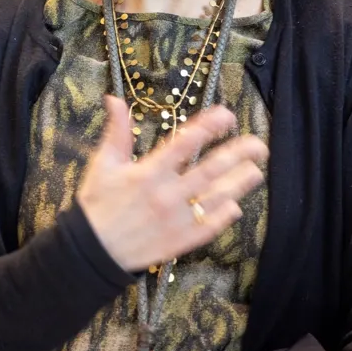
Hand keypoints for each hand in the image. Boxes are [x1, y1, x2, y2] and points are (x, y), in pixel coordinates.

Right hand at [76, 96, 267, 272]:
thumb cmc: (97, 205)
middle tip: (259, 145)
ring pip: (216, 198)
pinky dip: (224, 216)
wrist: (92, 252)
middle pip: (210, 170)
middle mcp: (167, 194)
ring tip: (255, 171)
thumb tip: (115, 99)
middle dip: (238, 154)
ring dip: (239, 184)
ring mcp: (177, 220)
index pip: (185, 143)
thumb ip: (116, 132)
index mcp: (148, 172)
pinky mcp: (180, 241)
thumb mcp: (103, 164)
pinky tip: (235, 205)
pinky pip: (210, 227)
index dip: (209, 127)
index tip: (226, 115)